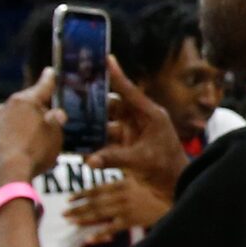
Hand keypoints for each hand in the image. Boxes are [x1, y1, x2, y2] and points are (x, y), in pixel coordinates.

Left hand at [0, 73, 62, 197]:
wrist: (4, 174)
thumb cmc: (35, 151)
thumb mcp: (54, 136)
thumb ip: (55, 122)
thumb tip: (56, 114)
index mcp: (25, 101)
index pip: (42, 86)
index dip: (49, 79)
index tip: (50, 71)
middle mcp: (6, 106)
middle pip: (24, 104)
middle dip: (34, 111)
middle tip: (45, 124)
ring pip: (11, 119)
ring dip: (20, 126)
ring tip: (30, 144)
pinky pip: (1, 134)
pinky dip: (9, 139)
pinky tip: (16, 152)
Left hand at [66, 175, 170, 235]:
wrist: (178, 195)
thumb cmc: (163, 189)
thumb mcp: (143, 181)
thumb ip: (128, 183)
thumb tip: (114, 187)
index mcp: (123, 182)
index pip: (97, 188)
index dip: (82, 194)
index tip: (69, 199)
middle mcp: (121, 193)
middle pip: (94, 201)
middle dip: (77, 207)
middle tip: (63, 213)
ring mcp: (126, 207)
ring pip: (99, 213)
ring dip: (83, 218)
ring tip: (70, 222)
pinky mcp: (132, 220)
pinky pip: (112, 228)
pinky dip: (99, 233)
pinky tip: (88, 239)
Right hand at [85, 60, 187, 198]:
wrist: (174, 188)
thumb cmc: (165, 169)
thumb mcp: (140, 161)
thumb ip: (114, 159)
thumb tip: (88, 160)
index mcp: (149, 114)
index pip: (129, 91)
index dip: (116, 75)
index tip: (105, 58)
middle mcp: (139, 120)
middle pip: (112, 106)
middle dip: (94, 104)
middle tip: (73, 97)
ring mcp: (131, 133)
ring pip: (106, 124)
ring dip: (91, 126)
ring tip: (70, 122)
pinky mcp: (125, 147)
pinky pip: (106, 141)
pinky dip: (94, 144)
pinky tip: (78, 145)